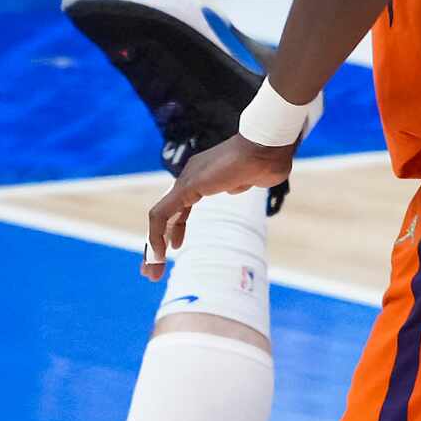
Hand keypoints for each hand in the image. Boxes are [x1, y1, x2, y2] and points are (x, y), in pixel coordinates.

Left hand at [143, 133, 293, 275]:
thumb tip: (236, 186)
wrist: (268, 149)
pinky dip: (157, 235)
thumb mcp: (250, 178)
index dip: (175, 229)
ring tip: (152, 271)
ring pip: (160, 217)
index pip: (180, 208)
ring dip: (154, 246)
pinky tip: (158, 254)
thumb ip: (240, 182)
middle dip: (158, 242)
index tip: (175, 247)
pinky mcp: (187, 186)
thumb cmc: (268, 161)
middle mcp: (191, 178)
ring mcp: (188, 181)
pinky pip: (163, 214)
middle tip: (152, 269)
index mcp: (203, 177)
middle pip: (166, 214)